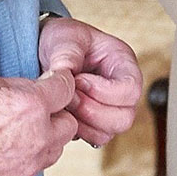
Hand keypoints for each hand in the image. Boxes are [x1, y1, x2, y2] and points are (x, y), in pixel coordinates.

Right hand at [0, 70, 78, 175]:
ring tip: (24, 131)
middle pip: (69, 123)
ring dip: (47, 138)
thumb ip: (23, 87)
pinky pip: (38, 165)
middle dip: (57, 115)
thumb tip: (37, 88)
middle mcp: (38, 135)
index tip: (55, 85)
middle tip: (39, 110)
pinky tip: (12, 148)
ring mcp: (31, 161)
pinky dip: (31, 156)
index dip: (59, 83)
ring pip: (57, 148)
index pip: (66, 89)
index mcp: (32, 105)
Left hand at [37, 17, 141, 146]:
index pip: (131, 89)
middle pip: (124, 117)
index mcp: (122, 63)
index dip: (105, 91)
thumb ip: (67, 54)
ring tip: (65, 102)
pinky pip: (94, 138)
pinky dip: (78, 130)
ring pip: (109, 132)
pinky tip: (64, 112)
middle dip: (92, 111)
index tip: (79, 80)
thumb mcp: (65, 36)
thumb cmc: (62, 39)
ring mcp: (110, 108)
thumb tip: (65, 75)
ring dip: (83, 122)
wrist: (45, 50)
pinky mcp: (95, 122)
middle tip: (70, 95)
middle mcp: (121, 89)